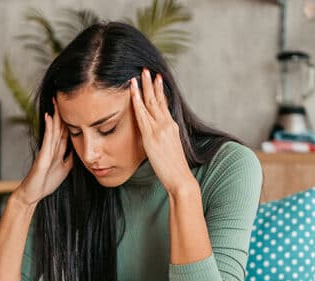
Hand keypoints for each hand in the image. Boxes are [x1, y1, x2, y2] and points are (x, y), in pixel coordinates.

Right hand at [14, 98, 72, 205]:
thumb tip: (80, 150)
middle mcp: (51, 147)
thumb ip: (70, 158)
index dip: (71, 120)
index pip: (66, 132)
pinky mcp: (42, 156)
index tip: (76, 108)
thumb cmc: (46, 182)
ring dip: (56, 115)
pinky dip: (49, 128)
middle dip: (63, 112)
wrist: (32, 194)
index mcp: (57, 151)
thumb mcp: (64, 169)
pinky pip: (47, 139)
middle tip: (65, 96)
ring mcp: (46, 151)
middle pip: (59, 127)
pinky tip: (49, 117)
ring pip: (53, 130)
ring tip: (57, 101)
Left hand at [130, 69, 193, 192]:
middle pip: (158, 99)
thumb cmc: (175, 168)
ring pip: (150, 103)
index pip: (164, 104)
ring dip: (144, 88)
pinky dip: (138, 102)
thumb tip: (157, 137)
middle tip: (146, 70)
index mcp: (172, 127)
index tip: (156, 79)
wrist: (180, 178)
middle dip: (151, 84)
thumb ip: (164, 139)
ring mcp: (160, 129)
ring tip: (139, 74)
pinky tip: (134, 93)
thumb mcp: (171, 149)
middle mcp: (167, 124)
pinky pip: (142, 115)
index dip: (159, 91)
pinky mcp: (152, 136)